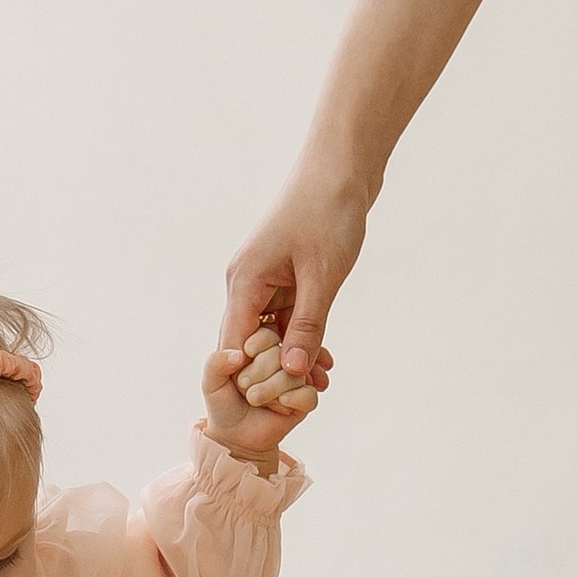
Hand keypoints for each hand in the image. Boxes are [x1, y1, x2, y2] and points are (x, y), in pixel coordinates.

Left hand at [204, 330, 318, 466]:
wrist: (236, 436)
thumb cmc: (224, 404)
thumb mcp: (211, 382)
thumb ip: (216, 362)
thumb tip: (239, 355)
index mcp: (260, 348)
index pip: (267, 334)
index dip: (256, 346)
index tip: (242, 362)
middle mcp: (281, 360)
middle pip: (281, 352)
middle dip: (259, 373)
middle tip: (245, 388)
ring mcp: (295, 379)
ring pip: (295, 373)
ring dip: (271, 389)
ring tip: (255, 400)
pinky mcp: (305, 400)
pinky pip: (308, 394)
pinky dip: (293, 400)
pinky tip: (280, 405)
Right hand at [221, 159, 363, 390]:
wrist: (341, 168)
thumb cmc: (328, 214)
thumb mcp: (323, 277)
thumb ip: (307, 325)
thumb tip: (292, 372)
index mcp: (244, 281)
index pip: (235, 346)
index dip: (252, 378)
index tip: (277, 407)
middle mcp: (245, 281)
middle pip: (250, 342)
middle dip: (275, 371)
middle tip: (306, 400)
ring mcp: (263, 277)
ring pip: (270, 330)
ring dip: (291, 355)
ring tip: (322, 382)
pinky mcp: (282, 273)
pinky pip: (285, 315)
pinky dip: (301, 334)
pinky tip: (323, 357)